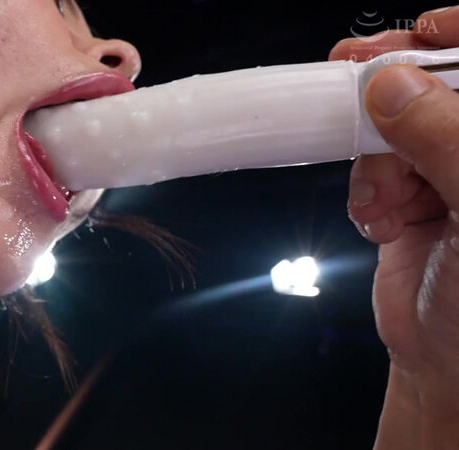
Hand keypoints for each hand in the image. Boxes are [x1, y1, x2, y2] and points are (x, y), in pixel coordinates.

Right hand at [330, 7, 458, 423]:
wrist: (452, 369)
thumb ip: (447, 140)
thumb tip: (395, 86)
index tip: (425, 32)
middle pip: (441, 85)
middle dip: (398, 92)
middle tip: (360, 79)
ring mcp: (453, 170)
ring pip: (397, 123)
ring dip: (377, 158)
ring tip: (389, 199)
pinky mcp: (413, 193)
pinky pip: (373, 163)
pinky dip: (367, 189)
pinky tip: (383, 219)